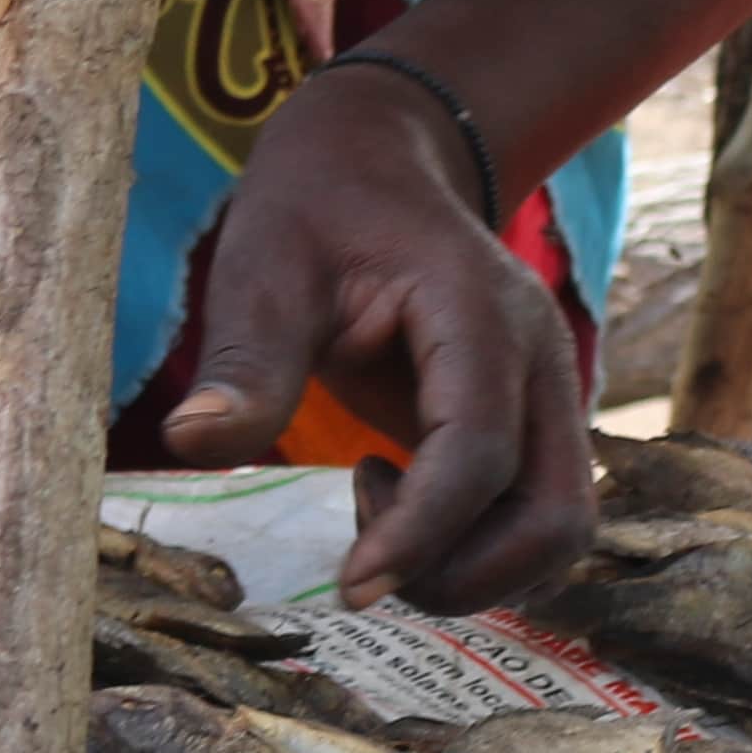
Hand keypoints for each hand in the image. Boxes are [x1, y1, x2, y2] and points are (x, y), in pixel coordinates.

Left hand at [158, 61, 590, 611]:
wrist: (378, 164)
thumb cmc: (317, 210)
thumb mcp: (264, 266)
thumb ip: (247, 359)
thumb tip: (192, 441)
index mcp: (481, 313)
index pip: (480, 453)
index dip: (421, 533)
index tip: (349, 587)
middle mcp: (540, 361)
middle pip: (553, 517)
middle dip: (462, 572)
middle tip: (362, 557)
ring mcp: (548, 395)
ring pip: (558, 531)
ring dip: (473, 568)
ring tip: (376, 515)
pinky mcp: (533, 425)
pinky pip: (534, 518)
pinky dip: (476, 548)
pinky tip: (397, 502)